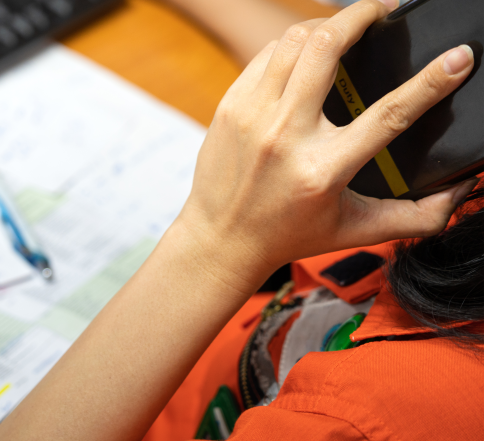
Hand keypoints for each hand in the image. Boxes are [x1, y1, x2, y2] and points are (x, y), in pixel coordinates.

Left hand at [179, 0, 476, 283]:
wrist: (221, 239)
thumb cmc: (289, 235)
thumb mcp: (357, 230)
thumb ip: (416, 215)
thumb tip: (463, 190)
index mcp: (323, 169)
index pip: (388, 114)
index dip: (431, 82)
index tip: (459, 58)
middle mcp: (284, 136)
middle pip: (327, 47)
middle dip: (362, 15)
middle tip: (383, 12)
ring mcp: (252, 116)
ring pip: (293, 41)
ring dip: (325, 24)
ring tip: (346, 28)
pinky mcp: (230, 106)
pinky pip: (265, 55)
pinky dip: (291, 45)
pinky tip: (306, 51)